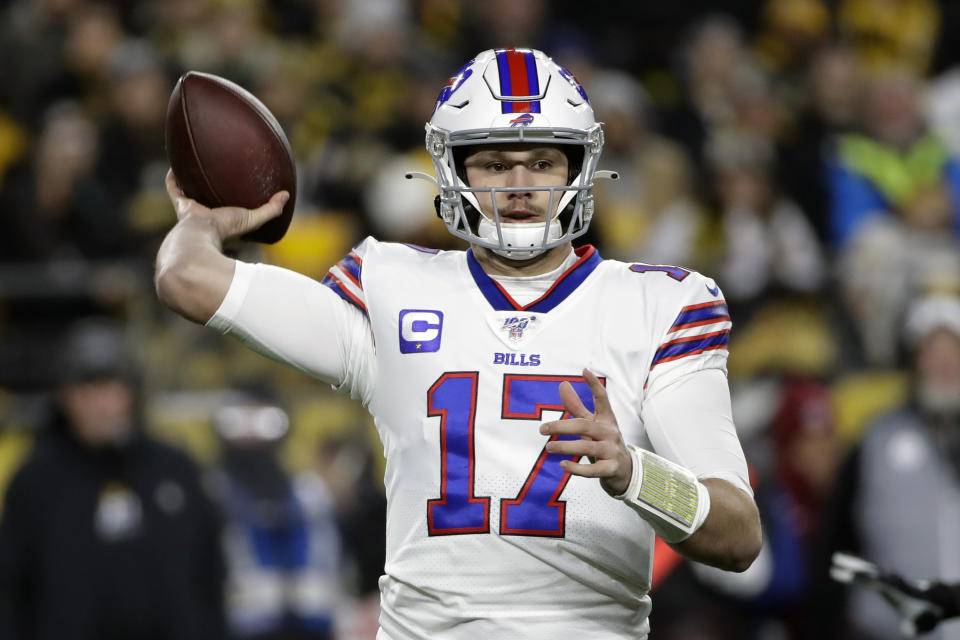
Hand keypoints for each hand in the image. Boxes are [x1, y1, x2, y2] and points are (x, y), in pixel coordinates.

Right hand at [164, 169, 287, 240]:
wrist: (199, 235)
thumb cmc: (225, 230)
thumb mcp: (253, 218)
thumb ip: (270, 210)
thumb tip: (286, 195)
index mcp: (222, 222)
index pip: (229, 211)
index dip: (233, 203)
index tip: (238, 190)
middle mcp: (206, 217)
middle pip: (211, 201)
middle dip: (213, 190)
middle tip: (217, 174)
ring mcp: (192, 210)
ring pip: (193, 193)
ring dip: (194, 183)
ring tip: (197, 167)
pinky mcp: (180, 204)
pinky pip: (174, 188)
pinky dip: (174, 178)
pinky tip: (176, 164)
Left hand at [540, 368, 632, 495]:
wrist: (624, 471)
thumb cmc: (603, 442)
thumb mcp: (592, 423)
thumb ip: (576, 406)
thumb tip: (563, 384)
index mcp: (606, 419)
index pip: (602, 399)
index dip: (594, 385)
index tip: (584, 371)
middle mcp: (610, 433)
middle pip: (585, 425)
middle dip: (562, 426)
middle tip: (543, 429)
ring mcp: (612, 451)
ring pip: (587, 447)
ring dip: (566, 447)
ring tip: (549, 447)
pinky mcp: (611, 468)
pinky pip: (593, 470)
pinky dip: (577, 468)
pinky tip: (562, 464)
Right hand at [831, 552, 959, 636]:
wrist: (935, 602)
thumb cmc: (926, 613)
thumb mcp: (922, 622)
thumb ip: (914, 627)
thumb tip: (907, 630)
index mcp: (892, 587)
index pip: (870, 580)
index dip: (856, 577)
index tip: (841, 573)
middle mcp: (888, 579)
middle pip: (866, 570)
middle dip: (851, 565)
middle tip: (835, 559)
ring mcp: (886, 578)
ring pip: (866, 568)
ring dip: (851, 562)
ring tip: (836, 557)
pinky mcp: (885, 579)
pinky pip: (867, 571)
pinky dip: (856, 565)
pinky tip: (847, 561)